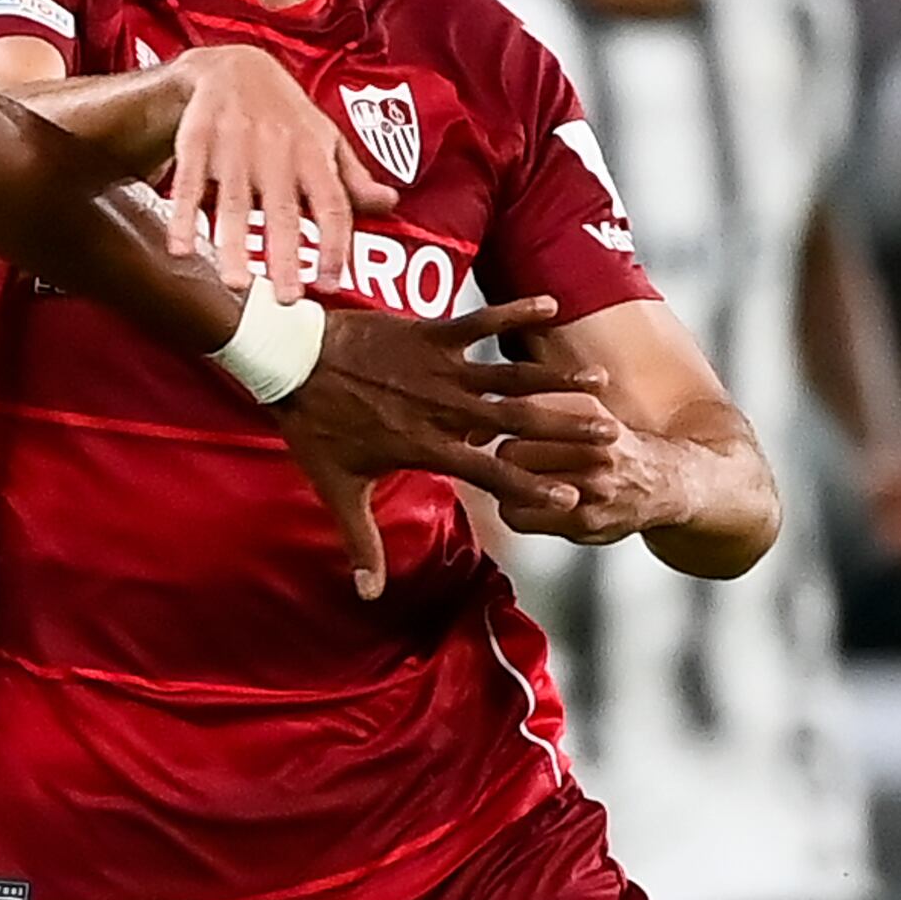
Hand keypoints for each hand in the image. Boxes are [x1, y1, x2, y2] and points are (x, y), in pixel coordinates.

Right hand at [160, 44, 391, 304]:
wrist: (233, 63)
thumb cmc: (285, 113)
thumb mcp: (325, 138)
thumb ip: (352, 178)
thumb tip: (391, 204)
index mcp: (313, 152)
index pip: (332, 204)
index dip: (335, 244)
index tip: (331, 283)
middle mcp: (277, 148)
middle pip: (283, 208)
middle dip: (286, 253)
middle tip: (288, 298)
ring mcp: (234, 143)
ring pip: (234, 200)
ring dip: (233, 242)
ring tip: (236, 283)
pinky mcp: (196, 138)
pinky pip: (189, 180)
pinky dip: (183, 214)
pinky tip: (180, 248)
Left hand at [270, 296, 618, 595]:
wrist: (291, 362)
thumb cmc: (313, 426)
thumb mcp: (338, 489)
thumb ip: (361, 542)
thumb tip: (367, 595)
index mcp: (427, 447)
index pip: (490, 474)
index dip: (531, 489)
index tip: (573, 500)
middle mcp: (443, 409)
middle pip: (516, 423)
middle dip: (565, 432)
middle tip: (610, 439)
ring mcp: (439, 369)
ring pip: (509, 374)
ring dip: (555, 377)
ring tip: (599, 381)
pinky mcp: (430, 333)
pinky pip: (480, 321)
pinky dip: (514, 312)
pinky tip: (550, 304)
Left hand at [484, 408, 704, 552]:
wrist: (664, 483)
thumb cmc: (613, 444)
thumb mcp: (587, 408)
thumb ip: (544, 402)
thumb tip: (484, 407)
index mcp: (590, 410)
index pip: (522, 411)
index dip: (495, 418)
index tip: (480, 425)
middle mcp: (594, 448)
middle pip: (513, 450)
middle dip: (502, 452)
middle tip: (502, 455)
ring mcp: (592, 489)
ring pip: (517, 485)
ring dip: (505, 482)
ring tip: (511, 477)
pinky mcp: (584, 521)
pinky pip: (521, 517)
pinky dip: (513, 509)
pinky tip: (521, 503)